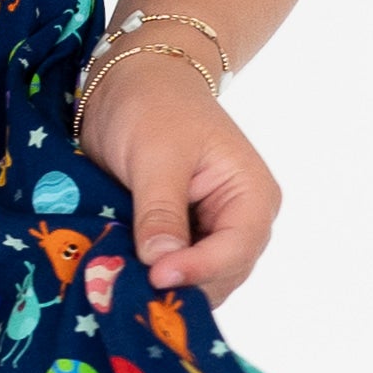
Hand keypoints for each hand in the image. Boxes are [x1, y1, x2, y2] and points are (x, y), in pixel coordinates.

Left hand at [71, 47, 280, 303]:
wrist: (136, 79)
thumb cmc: (153, 105)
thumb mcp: (156, 155)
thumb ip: (160, 212)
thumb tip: (160, 264)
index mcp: (251, 195)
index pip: (236, 249)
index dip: (198, 270)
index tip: (154, 276)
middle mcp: (240, 221)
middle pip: (221, 276)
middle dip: (181, 286)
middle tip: (130, 292)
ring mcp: (211, 233)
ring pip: (197, 282)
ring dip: (163, 288)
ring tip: (121, 288)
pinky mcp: (182, 238)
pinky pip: (174, 271)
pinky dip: (150, 278)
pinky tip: (122, 279)